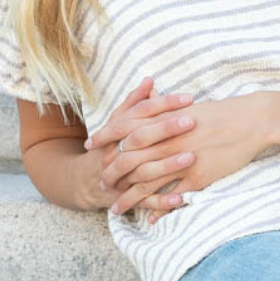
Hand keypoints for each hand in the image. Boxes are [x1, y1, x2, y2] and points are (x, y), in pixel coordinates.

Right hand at [83, 78, 197, 219]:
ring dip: (167, 165)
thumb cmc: (112, 146)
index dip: (164, 103)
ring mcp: (120, 176)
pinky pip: (145, 200)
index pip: (141, 112)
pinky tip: (182, 198)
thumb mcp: (119, 123)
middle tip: (191, 122)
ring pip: (143, 170)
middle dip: (165, 129)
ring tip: (191, 157)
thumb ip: (134, 103)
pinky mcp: (125, 197)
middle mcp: (116, 152)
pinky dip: (162, 201)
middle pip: (140, 138)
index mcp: (118, 131)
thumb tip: (150, 79)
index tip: (189, 98)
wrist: (88, 181)